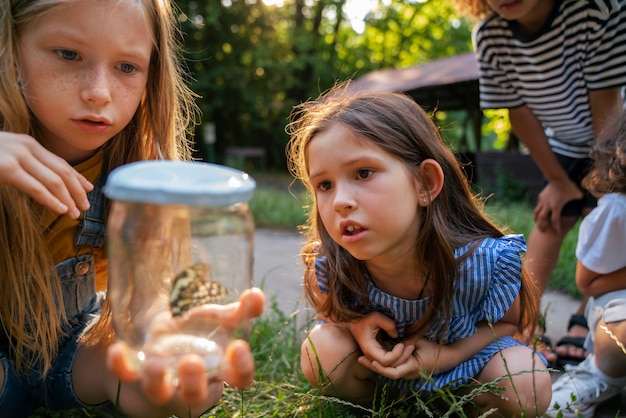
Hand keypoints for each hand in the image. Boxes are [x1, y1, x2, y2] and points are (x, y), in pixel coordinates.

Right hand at [0, 132, 92, 217]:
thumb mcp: (7, 157)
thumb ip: (27, 165)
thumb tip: (49, 183)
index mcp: (29, 144)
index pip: (60, 163)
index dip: (77, 177)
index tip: (89, 189)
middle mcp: (27, 147)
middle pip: (62, 171)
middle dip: (77, 190)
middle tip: (86, 206)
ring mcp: (17, 156)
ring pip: (53, 181)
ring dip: (68, 199)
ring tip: (75, 213)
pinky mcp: (7, 168)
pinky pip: (36, 188)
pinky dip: (52, 200)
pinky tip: (61, 210)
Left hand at [107, 288, 264, 406]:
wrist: (164, 335)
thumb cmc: (200, 332)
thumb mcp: (220, 320)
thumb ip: (242, 310)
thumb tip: (256, 294)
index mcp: (221, 371)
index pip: (240, 381)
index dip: (242, 370)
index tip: (237, 347)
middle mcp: (193, 385)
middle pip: (198, 398)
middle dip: (194, 384)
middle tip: (191, 362)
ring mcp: (164, 384)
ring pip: (161, 395)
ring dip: (158, 382)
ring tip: (156, 363)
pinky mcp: (137, 377)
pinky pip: (127, 377)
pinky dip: (121, 367)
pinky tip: (117, 351)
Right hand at [348, 311, 406, 366]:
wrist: (354, 322)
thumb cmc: (364, 318)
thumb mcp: (375, 316)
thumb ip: (388, 324)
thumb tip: (396, 335)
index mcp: (369, 349)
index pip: (385, 361)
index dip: (396, 355)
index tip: (402, 344)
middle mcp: (371, 356)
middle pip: (389, 366)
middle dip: (402, 357)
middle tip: (411, 346)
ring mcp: (375, 356)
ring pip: (390, 364)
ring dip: (402, 357)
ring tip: (411, 346)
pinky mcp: (378, 353)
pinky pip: (390, 359)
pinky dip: (398, 355)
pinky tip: (405, 346)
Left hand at [357, 337, 449, 380]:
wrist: (446, 358)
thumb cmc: (434, 348)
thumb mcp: (420, 341)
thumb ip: (406, 341)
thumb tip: (393, 339)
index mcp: (412, 367)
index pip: (393, 372)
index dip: (382, 368)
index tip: (372, 361)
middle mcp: (407, 373)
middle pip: (387, 373)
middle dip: (372, 366)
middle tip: (359, 359)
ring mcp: (406, 373)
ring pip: (388, 371)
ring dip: (375, 365)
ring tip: (362, 358)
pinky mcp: (405, 369)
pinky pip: (391, 368)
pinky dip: (382, 363)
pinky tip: (372, 357)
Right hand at [533, 178, 582, 232]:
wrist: (557, 177)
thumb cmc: (569, 186)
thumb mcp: (577, 194)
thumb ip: (581, 201)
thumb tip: (589, 204)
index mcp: (556, 207)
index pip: (555, 220)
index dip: (556, 228)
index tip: (557, 233)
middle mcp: (548, 205)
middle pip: (542, 218)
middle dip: (541, 226)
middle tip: (542, 231)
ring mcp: (543, 201)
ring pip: (536, 212)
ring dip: (536, 218)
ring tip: (537, 223)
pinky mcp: (540, 197)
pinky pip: (538, 205)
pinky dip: (538, 210)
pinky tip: (539, 211)